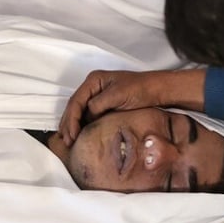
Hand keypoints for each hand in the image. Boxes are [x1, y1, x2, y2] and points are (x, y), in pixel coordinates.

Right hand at [58, 69, 205, 145]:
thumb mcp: (118, 95)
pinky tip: (79, 137)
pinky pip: (88, 116)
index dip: (71, 119)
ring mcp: (97, 97)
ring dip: (72, 127)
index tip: (71, 134)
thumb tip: (87, 117)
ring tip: (68, 142)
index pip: (76, 101)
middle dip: (68, 125)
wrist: (157, 91)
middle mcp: (93, 88)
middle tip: (66, 142)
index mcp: (94, 81)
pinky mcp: (104, 106)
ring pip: (78, 113)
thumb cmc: (140, 89)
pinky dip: (82, 126)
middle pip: (74, 107)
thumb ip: (99, 105)